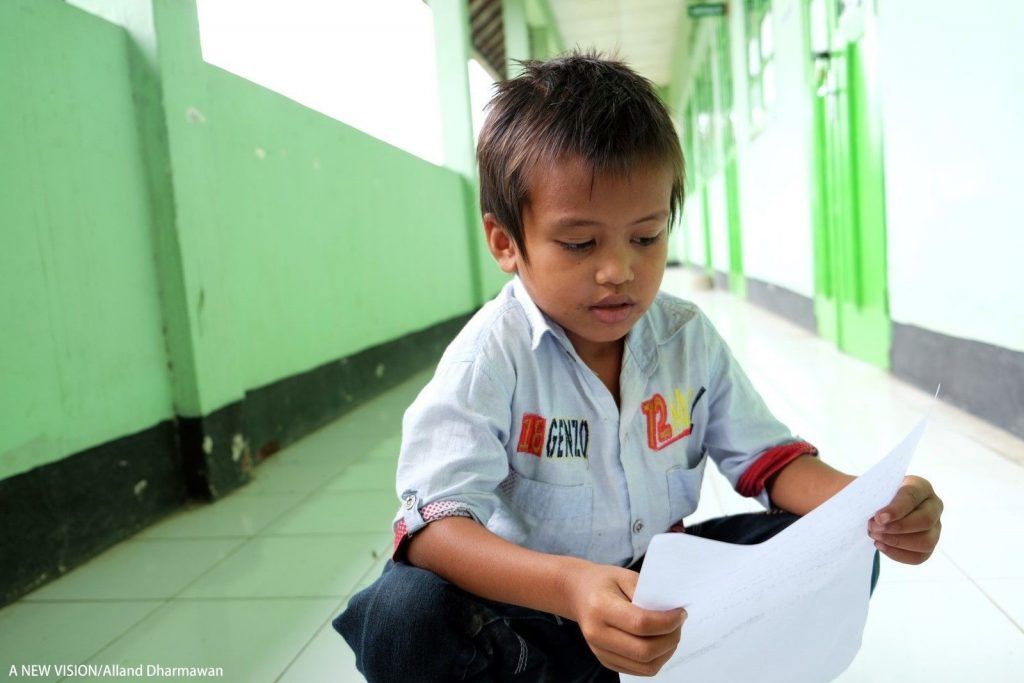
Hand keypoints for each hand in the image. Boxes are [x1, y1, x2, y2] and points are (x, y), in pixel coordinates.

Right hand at [565, 562, 684, 676]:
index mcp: (600, 608)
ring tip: (671, 633)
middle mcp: (597, 634)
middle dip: (671, 639)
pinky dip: (656, 659)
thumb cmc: (604, 582)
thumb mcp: (625, 576)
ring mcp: (600, 651)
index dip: (667, 622)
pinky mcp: (606, 661)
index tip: (681, 613)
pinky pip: (640, 670)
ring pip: (646, 666)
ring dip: (666, 652)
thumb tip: (673, 613)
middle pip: (645, 651)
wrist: (578, 593)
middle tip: (679, 624)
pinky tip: (659, 642)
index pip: (641, 624)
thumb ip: (648, 594)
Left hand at [868, 475, 942, 563]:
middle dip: (897, 528)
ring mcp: (935, 527)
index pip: (913, 496)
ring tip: (874, 536)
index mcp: (920, 486)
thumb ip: (868, 493)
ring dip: (897, 542)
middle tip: (872, 528)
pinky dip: (898, 554)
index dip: (897, 508)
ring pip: (926, 542)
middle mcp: (933, 506)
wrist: (871, 506)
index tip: (878, 517)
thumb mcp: (868, 487)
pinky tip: (880, 546)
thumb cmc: (871, 494)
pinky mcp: (928, 545)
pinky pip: (919, 556)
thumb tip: (864, 506)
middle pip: (925, 521)